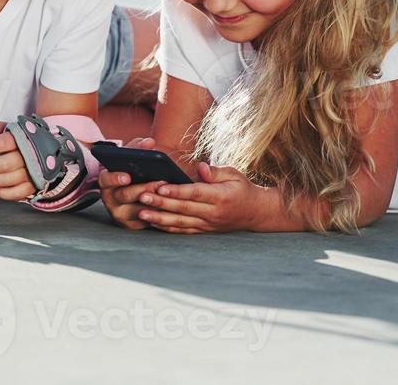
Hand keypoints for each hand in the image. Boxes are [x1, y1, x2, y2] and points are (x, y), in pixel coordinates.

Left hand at [0, 120, 35, 201]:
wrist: (45, 148)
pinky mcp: (33, 184)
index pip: (2, 144)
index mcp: (22, 138)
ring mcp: (32, 171)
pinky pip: (17, 193)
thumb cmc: (22, 139)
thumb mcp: (6, 129)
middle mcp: (29, 155)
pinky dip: (3, 193)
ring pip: (9, 179)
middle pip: (4, 164)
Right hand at [99, 137, 165, 229]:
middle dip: (143, 189)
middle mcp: (110, 199)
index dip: (115, 178)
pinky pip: (145, 221)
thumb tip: (149, 142)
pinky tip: (169, 207)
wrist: (133, 193)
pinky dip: (157, 214)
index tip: (127, 176)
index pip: (105, 180)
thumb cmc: (132, 172)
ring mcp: (120, 214)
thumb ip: (138, 147)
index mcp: (107, 182)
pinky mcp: (132, 225)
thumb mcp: (131, 158)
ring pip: (137, 210)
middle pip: (125, 195)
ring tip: (167, 194)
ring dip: (153, 202)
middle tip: (159, 183)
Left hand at [136, 164, 272, 234]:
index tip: (160, 187)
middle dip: (161, 203)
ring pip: (179, 223)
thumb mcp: (234, 174)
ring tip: (141, 212)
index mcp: (220, 197)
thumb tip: (200, 167)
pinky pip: (182, 231)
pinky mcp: (203, 231)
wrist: (255, 213)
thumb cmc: (242, 189)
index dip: (177, 191)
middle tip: (142, 197)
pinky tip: (152, 222)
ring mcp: (207, 224)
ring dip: (159, 218)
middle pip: (183, 209)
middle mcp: (212, 213)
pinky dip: (166, 227)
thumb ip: (215, 171)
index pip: (195, 193)